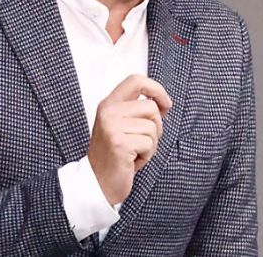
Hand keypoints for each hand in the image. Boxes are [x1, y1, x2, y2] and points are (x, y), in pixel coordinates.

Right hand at [88, 74, 171, 204]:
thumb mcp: (121, 126)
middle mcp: (108, 112)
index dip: (156, 89)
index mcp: (109, 104)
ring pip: (153, 127)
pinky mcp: (119, 144)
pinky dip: (146, 156)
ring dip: (150, 145)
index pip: (136, 80)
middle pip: (151, 107)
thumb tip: (164, 103)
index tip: (165, 104)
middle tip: (141, 142)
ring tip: (134, 153)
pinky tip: (132, 161)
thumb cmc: (115, 155)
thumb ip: (136, 111)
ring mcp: (112, 127)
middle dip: (155, 127)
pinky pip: (149, 144)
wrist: (97, 182)